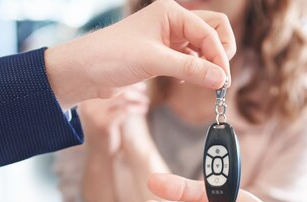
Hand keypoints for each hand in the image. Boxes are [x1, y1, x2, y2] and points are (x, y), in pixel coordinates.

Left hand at [46, 0, 235, 108]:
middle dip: (220, 53)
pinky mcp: (164, 55)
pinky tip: (188, 82)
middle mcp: (173, 22)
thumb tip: (220, 79)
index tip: (222, 82)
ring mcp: (169, 39)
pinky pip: (192, 60)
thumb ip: (190, 70)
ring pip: (204, 46)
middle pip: (213, 31)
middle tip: (219, 78)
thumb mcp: (154, 62)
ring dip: (209, 63)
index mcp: (170, 13)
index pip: (210, 31)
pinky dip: (197, 71)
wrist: (84, 72)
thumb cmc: (111, 57)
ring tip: (207, 83)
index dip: (219, 56)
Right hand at [77, 84, 148, 153]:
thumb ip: (110, 96)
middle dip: (132, 86)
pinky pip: (125, 110)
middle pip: (114, 87)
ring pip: (122, 98)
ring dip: (137, 98)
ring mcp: (94, 114)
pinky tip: (143, 110)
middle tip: (144, 89)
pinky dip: (137, 108)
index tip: (136, 81)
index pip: (106, 81)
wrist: (101, 155)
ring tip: (145, 102)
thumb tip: (128, 78)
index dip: (124, 79)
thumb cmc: (105, 130)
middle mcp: (87, 104)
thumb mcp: (104, 111)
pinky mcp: (104, 124)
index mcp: (85, 98)